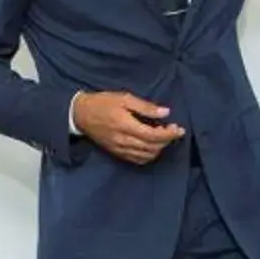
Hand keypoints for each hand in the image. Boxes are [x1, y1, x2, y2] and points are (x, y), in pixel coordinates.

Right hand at [72, 89, 186, 165]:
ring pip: (146, 156)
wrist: (80, 115)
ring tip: (163, 137)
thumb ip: (145, 107)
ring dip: (159, 148)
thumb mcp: (124, 98)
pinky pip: (137, 160)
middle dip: (167, 140)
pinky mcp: (117, 153)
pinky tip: (152, 147)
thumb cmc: (102, 103)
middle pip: (152, 147)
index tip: (179, 129)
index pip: (153, 135)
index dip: (169, 134)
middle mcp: (124, 141)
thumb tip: (165, 113)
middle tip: (173, 130)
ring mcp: (120, 149)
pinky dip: (149, 156)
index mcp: (126, 125)